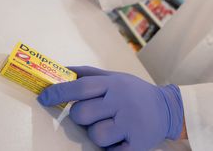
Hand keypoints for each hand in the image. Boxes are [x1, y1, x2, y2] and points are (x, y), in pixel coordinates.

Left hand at [37, 66, 183, 149]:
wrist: (168, 108)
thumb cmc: (134, 92)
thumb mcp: (115, 77)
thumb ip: (88, 74)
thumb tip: (60, 69)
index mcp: (114, 84)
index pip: (81, 86)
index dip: (59, 92)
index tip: (44, 97)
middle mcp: (121, 101)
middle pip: (82, 114)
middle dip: (81, 116)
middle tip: (94, 114)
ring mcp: (130, 123)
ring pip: (94, 135)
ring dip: (98, 133)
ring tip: (112, 126)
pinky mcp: (137, 143)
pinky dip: (111, 148)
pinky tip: (119, 138)